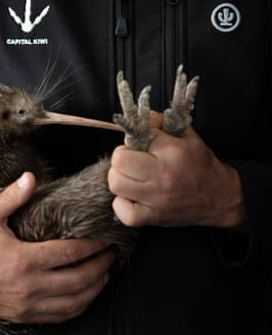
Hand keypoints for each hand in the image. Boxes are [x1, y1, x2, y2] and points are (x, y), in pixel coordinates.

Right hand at [0, 172, 113, 323]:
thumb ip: (11, 198)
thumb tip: (29, 177)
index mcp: (24, 260)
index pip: (70, 253)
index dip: (91, 246)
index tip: (104, 239)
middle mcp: (30, 286)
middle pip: (79, 279)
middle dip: (100, 266)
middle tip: (112, 255)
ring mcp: (29, 305)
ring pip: (74, 302)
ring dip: (95, 288)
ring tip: (106, 274)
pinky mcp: (25, 316)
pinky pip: (60, 316)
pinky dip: (79, 306)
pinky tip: (86, 296)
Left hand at [108, 116, 246, 229]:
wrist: (219, 198)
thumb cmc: (201, 166)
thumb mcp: (187, 137)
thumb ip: (162, 123)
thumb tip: (140, 118)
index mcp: (173, 152)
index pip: (137, 136)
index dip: (135, 137)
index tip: (141, 143)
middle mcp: (163, 176)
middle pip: (119, 160)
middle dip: (122, 156)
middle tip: (131, 160)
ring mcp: (156, 199)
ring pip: (116, 183)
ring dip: (119, 177)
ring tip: (131, 177)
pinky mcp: (152, 217)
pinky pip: (121, 210)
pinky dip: (121, 203)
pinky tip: (132, 196)